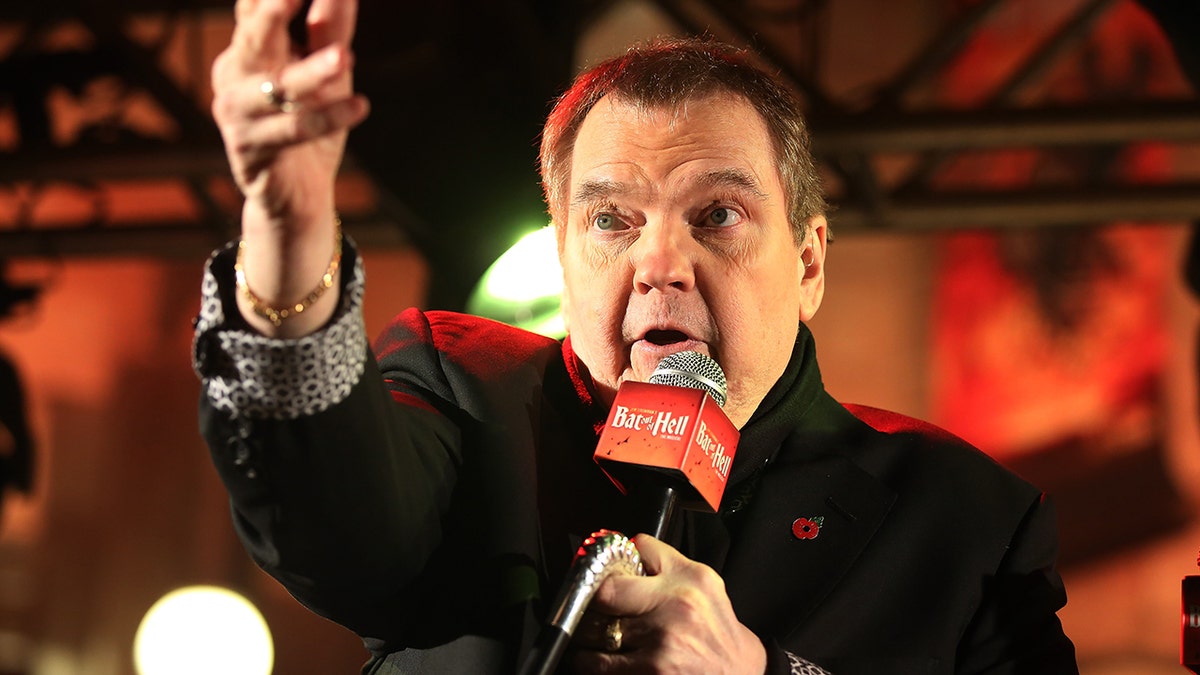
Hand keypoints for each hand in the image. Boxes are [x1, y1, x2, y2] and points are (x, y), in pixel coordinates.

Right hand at [210, 0, 368, 334]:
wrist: (297, 195)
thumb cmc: (310, 125)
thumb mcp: (328, 74)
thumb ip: (330, 31)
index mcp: (250, 49)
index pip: (255, 8)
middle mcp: (235, 74)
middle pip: (253, 35)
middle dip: (275, 11)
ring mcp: (237, 112)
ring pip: (278, 88)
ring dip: (312, 73)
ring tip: (346, 58)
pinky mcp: (250, 148)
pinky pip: (293, 130)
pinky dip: (329, 118)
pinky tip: (360, 108)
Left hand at [569, 534, 766, 674]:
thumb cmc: (716, 632)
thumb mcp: (704, 586)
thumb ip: (666, 564)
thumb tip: (626, 548)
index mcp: (690, 579)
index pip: (632, 553)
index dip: (612, 565)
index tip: (604, 576)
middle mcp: (677, 608)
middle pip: (603, 593)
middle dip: (592, 601)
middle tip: (594, 609)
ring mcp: (662, 645)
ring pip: (592, 632)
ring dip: (588, 635)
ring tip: (597, 638)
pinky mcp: (651, 673)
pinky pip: (596, 665)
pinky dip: (590, 662)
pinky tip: (601, 660)